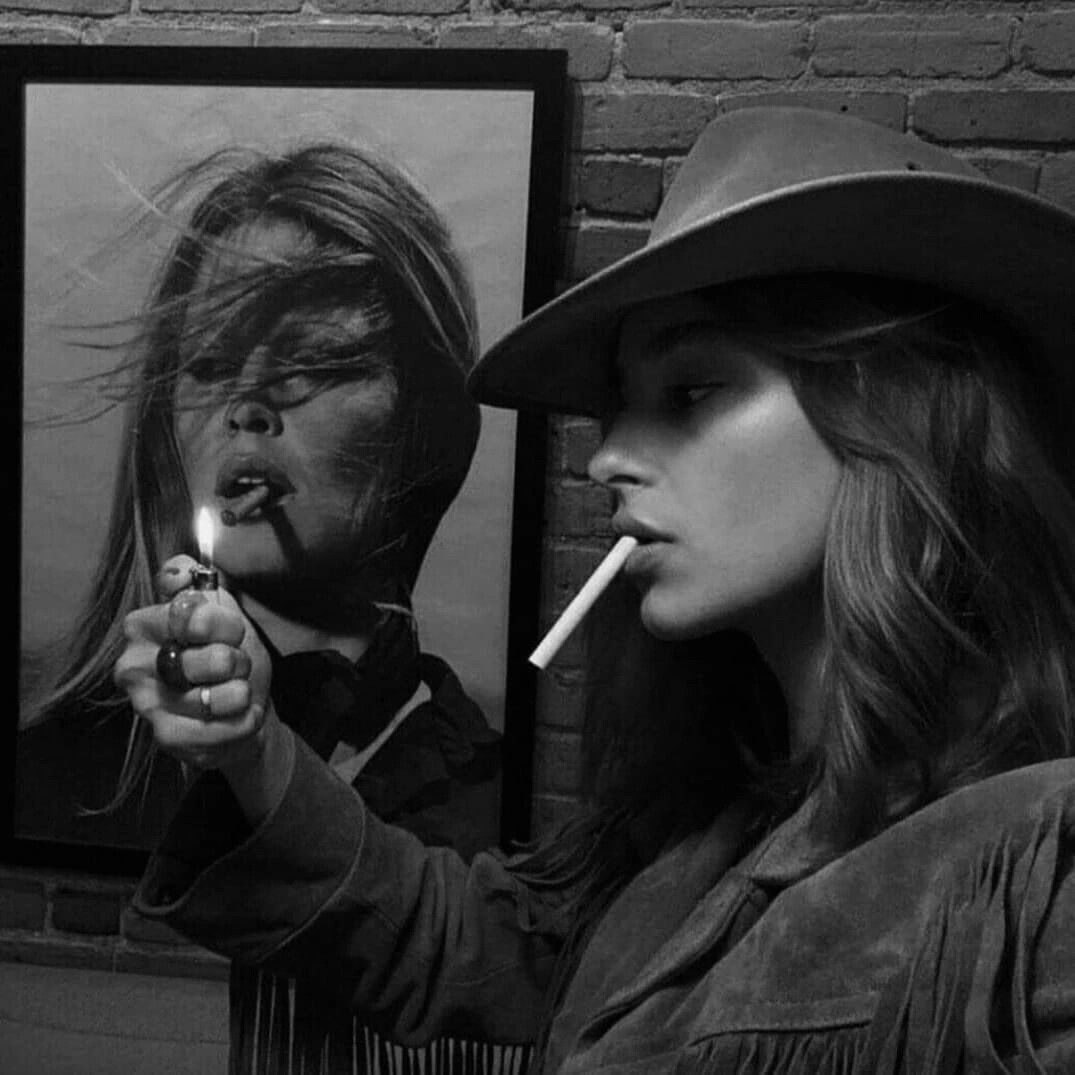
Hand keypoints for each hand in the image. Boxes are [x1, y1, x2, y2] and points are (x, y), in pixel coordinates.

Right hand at [114, 554, 275, 778]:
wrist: (245, 707)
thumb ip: (197, 582)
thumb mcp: (222, 610)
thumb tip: (178, 571)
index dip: (224, 624)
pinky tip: (238, 714)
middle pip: (210, 658)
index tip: (233, 632)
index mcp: (144, 626)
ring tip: (235, 691)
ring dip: (240, 692)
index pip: (189, 614)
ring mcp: (147, 703)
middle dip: (237, 662)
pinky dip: (243, 720)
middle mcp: (134, 664)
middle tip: (233, 666)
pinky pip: (221, 726)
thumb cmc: (229, 655)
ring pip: (216, 696)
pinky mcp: (167, 736)